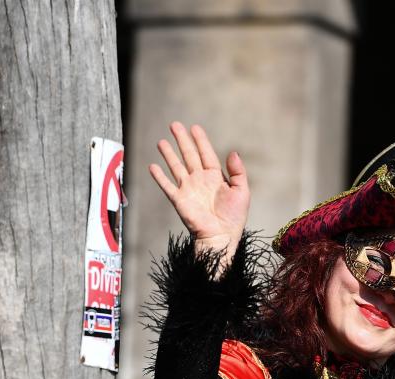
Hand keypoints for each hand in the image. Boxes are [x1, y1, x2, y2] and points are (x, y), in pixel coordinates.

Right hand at [149, 122, 249, 267]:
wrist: (220, 237)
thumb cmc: (233, 218)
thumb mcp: (242, 191)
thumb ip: (238, 172)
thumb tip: (232, 152)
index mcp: (216, 177)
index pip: (206, 154)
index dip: (200, 140)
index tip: (194, 127)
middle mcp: (200, 180)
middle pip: (189, 155)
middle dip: (182, 140)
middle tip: (174, 125)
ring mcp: (188, 189)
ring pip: (176, 167)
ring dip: (169, 154)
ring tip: (161, 141)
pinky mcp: (179, 200)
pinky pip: (167, 185)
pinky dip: (159, 177)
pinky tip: (152, 166)